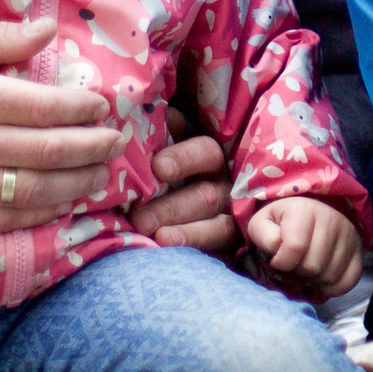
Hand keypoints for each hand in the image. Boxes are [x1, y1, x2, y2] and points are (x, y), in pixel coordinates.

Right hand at [0, 17, 127, 231]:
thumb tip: (46, 29)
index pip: (46, 108)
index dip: (83, 110)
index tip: (104, 107)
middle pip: (49, 151)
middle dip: (92, 147)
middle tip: (116, 142)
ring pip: (34, 190)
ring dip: (77, 184)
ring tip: (101, 174)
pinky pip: (4, 221)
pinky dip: (40, 215)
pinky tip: (62, 204)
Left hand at [129, 108, 237, 256]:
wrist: (199, 205)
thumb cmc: (179, 171)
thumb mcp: (177, 147)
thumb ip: (166, 132)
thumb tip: (150, 113)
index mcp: (214, 159)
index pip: (206, 153)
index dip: (184, 158)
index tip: (157, 168)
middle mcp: (228, 187)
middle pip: (206, 196)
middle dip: (173, 207)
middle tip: (139, 218)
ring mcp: (232, 218)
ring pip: (217, 227)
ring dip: (187, 234)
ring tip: (158, 239)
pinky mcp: (230, 246)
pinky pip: (219, 252)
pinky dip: (197, 253)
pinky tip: (174, 258)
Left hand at [246, 197, 363, 297]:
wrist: (309, 212)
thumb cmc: (282, 222)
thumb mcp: (262, 223)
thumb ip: (263, 236)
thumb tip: (279, 251)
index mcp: (305, 210)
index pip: (294, 248)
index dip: (281, 262)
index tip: (278, 259)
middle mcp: (332, 219)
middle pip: (313, 266)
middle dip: (297, 271)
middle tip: (294, 264)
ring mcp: (349, 235)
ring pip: (330, 276)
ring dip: (313, 280)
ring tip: (307, 267)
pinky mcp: (359, 251)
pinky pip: (348, 281)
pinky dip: (332, 288)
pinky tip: (321, 278)